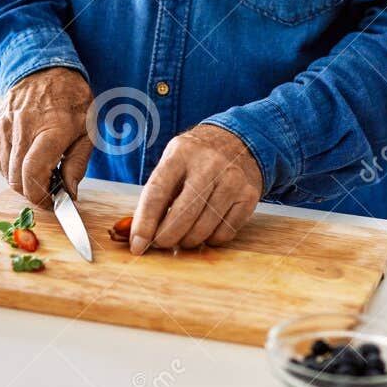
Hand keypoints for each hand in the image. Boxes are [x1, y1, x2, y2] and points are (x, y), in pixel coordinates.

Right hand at [0, 67, 93, 207]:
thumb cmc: (71, 101)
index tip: (52, 201)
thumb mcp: (88, 131)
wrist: (46, 70)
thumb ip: (78, 164)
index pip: (33, 174)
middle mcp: (23, 126)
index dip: (40, 196)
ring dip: (22, 180)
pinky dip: (10, 168)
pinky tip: (26, 158)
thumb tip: (69, 194)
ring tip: (40, 168)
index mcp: (51, 127)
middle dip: (33, 192)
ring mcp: (3, 125)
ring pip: (6, 172)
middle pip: (17, 179)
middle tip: (49, 188)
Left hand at [130, 124, 262, 252]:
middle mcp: (209, 164)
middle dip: (167, 237)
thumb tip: (140, 234)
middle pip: (183, 214)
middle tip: (161, 244)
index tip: (138, 245)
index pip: (157, 193)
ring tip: (184, 236)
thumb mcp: (173, 161)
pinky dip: (211, 239)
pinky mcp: (249, 195)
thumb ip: (157, 193)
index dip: (145, 223)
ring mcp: (232, 180)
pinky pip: (225, 232)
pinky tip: (207, 229)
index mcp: (181, 153)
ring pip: (204, 228)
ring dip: (189, 241)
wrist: (239, 141)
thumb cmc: (197, 158)